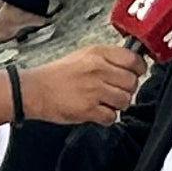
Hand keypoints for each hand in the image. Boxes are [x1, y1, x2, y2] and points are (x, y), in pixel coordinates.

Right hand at [22, 37, 144, 126]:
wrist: (33, 90)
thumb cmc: (57, 75)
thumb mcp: (83, 55)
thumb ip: (107, 59)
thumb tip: (131, 65)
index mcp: (97, 53)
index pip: (133, 60)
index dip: (138, 69)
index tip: (135, 74)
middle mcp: (98, 69)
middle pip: (132, 82)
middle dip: (126, 90)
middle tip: (114, 91)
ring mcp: (93, 90)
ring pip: (125, 100)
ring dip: (116, 105)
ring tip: (103, 102)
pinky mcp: (88, 109)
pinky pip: (111, 117)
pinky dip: (106, 117)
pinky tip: (95, 111)